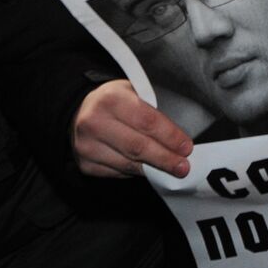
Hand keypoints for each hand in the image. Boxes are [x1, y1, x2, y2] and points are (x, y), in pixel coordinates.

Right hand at [71, 80, 192, 177]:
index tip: (186, 147)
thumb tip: (179, 138)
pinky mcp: (86, 164)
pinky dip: (137, 173)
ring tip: (171, 170)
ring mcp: (87, 146)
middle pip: (138, 147)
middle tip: (183, 167)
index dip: (169, 136)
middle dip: (165, 159)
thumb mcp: (133, 93)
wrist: (81, 112)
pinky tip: (148, 169)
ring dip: (154, 169)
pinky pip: (118, 173)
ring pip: (129, 164)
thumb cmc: (115, 102)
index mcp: (111, 99)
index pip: (147, 121)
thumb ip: (153, 111)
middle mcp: (95, 122)